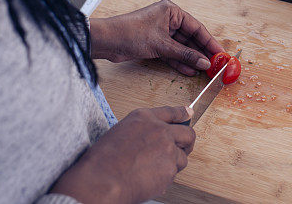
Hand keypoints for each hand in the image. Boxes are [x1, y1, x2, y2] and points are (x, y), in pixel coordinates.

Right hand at [50, 105, 194, 203]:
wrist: (102, 179)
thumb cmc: (104, 160)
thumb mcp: (121, 133)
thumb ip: (142, 132)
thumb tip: (153, 140)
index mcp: (144, 118)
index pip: (171, 112)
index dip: (182, 113)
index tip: (188, 113)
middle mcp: (159, 130)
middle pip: (187, 133)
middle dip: (187, 143)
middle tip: (184, 149)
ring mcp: (167, 148)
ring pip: (182, 158)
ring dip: (172, 165)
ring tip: (154, 171)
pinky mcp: (170, 167)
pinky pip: (173, 174)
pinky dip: (165, 179)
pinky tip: (149, 180)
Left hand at [90, 0, 224, 74]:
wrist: (107, 41)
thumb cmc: (132, 33)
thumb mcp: (162, 45)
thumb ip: (185, 55)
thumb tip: (204, 63)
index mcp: (172, 11)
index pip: (196, 27)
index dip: (209, 42)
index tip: (220, 54)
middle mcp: (168, 20)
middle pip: (190, 38)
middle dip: (201, 52)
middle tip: (214, 65)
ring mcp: (161, 32)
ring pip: (181, 47)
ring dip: (191, 59)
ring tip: (204, 71)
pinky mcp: (154, 44)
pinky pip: (171, 53)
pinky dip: (179, 62)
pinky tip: (189, 71)